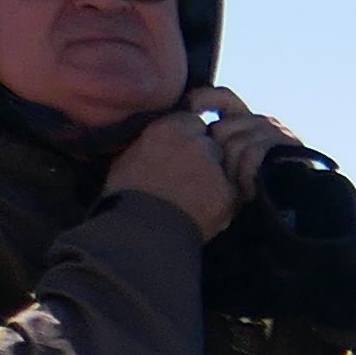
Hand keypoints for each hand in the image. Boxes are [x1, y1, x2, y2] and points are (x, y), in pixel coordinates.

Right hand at [106, 102, 245, 236]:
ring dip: (215, 178)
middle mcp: (195, 142)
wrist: (139, 232)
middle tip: (189, 178)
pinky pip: (231, 192)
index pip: (192, 122)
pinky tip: (204, 211)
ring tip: (196, 197)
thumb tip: (156, 144)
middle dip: (204, 157)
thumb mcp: (128, 157)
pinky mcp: (228, 193)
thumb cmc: (124, 197)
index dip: (188, 139)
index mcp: (168, 128)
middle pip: (211, 143)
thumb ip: (150, 143)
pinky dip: (221, 201)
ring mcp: (215, 167)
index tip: (179, 154)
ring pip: (224, 167)